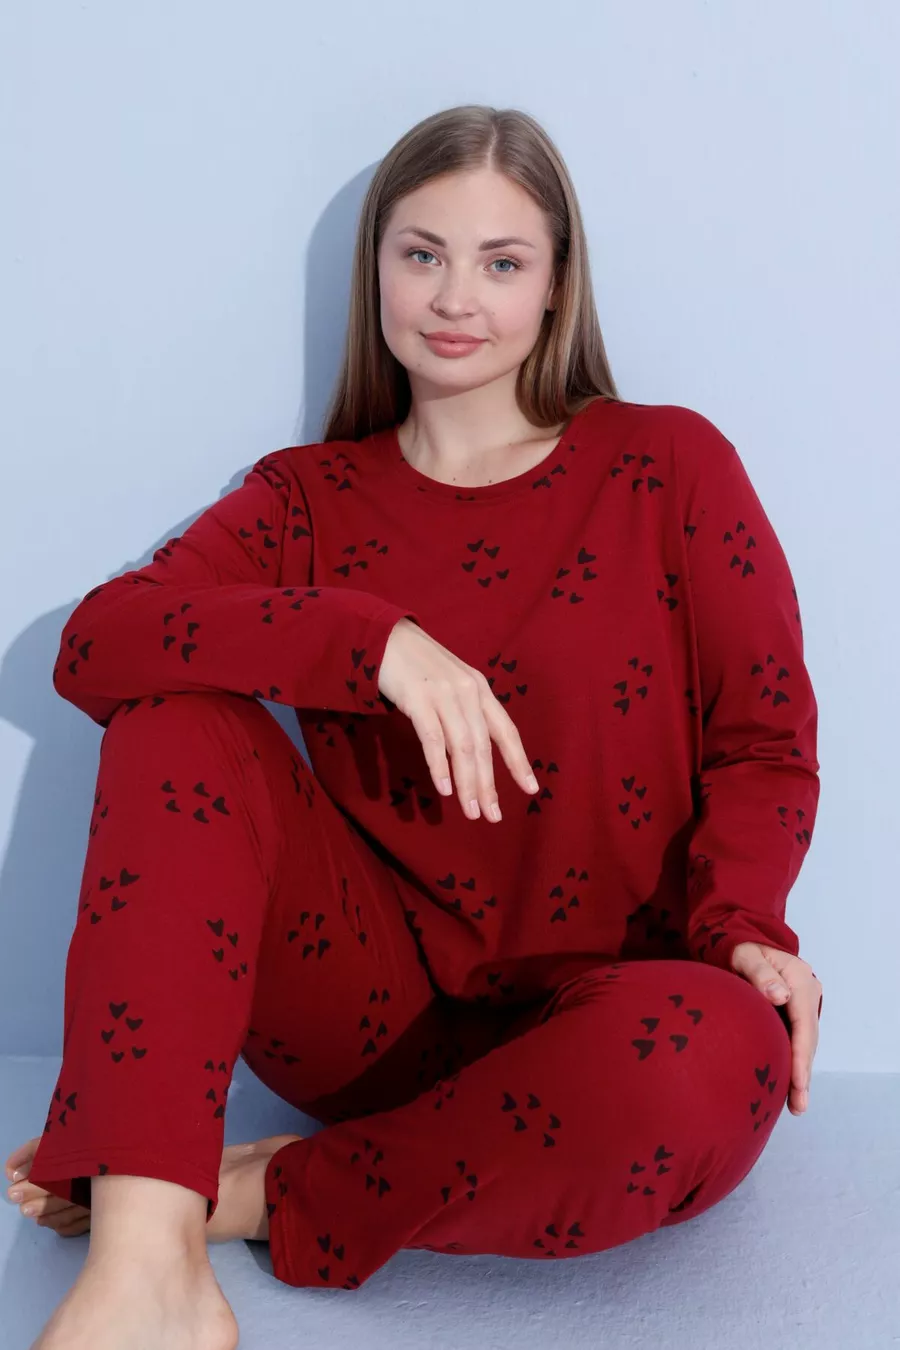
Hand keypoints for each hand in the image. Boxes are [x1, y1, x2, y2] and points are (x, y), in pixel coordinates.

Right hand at [378, 618, 538, 821]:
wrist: (384, 636)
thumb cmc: (418, 665)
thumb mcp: (451, 683)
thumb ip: (465, 710)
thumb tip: (475, 750)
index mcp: (480, 690)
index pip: (506, 731)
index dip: (518, 761)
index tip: (531, 789)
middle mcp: (468, 692)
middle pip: (483, 746)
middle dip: (489, 784)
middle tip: (492, 816)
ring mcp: (444, 694)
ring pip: (462, 747)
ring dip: (468, 783)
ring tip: (471, 811)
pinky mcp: (418, 698)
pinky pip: (433, 738)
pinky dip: (440, 765)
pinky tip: (444, 788)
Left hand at [729, 942, 822, 1115]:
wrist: (743, 942)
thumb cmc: (740, 948)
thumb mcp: (746, 955)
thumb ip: (760, 974)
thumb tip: (779, 996)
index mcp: (800, 980)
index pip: (803, 1024)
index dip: (801, 1055)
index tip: (798, 1081)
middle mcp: (807, 994)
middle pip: (808, 1039)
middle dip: (803, 1073)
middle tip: (798, 1106)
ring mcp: (803, 1004)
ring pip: (804, 1044)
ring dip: (800, 1073)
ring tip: (795, 1105)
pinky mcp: (794, 1013)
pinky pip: (796, 1040)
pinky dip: (793, 1062)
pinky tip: (788, 1086)